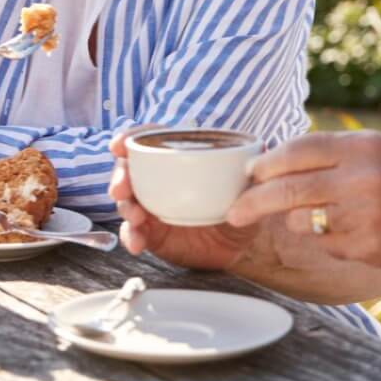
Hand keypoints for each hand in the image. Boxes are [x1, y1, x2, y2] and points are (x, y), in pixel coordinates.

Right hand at [108, 128, 257, 271]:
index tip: (118, 145)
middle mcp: (158, 179)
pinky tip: (136, 242)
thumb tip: (262, 146)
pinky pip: (133, 233)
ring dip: (125, 207)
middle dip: (120, 176)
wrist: (242, 244)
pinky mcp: (152, 233)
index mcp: (176, 158)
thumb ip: (251, 164)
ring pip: (126, 201)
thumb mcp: (248, 182)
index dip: (129, 137)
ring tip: (135, 216)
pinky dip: (130, 237)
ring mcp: (152, 206)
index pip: (147, 140)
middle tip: (121, 189)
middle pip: (128, 170)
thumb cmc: (240, 203)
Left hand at [226, 131, 380, 272]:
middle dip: (252, 202)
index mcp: (360, 147)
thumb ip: (327, 155)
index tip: (249, 173)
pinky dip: (327, 239)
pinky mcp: (365, 246)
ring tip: (323, 215)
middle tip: (233, 213)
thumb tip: (267, 165)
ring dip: (298, 221)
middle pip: (287, 189)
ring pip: (301, 220)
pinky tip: (353, 231)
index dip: (266, 163)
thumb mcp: (373, 151)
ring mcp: (363, 215)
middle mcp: (360, 178)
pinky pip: (324, 243)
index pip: (297, 150)